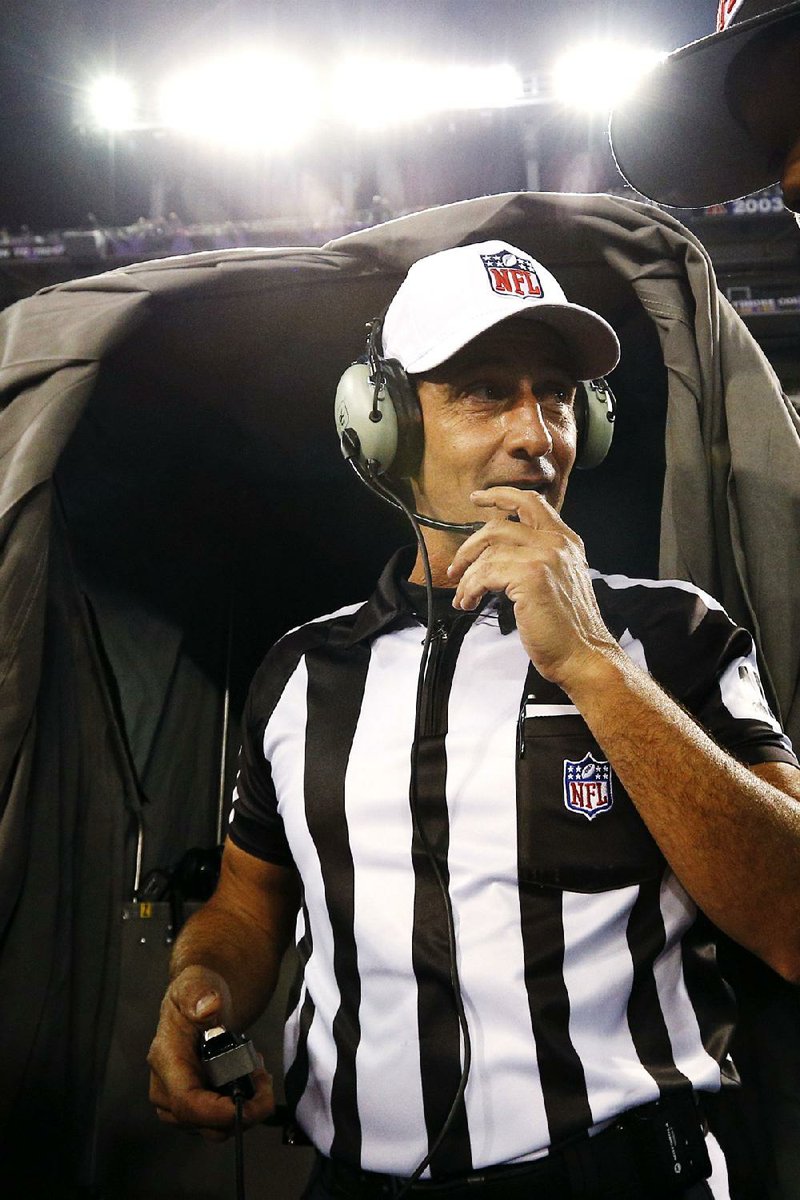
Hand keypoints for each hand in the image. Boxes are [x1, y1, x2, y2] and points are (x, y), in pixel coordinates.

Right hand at [147, 965, 275, 1141]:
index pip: (186, 1102)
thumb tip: (208, 1007)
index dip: (218, 1112)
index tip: (250, 1105)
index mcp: (165, 1059)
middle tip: (262, 1075)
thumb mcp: (197, 982)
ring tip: (257, 1072)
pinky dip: (240, 1106)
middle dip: (242, 1108)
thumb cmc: (197, 990)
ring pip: (214, 1128)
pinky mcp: (193, 1106)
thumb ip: (199, 994)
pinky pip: (218, 1121)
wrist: (201, 997)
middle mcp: (165, 1087)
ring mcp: (178, 1100)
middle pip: (203, 1123)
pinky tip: (248, 1079)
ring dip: (244, 1107)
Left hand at [446, 486, 617, 687]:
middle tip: (455, 567)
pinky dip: (470, 589)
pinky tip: (469, 603)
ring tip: (463, 596)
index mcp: (566, 541)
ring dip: (467, 577)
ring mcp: (545, 556)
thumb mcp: (559, 581)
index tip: (477, 499)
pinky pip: (485, 574)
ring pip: (488, 552)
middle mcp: (557, 543)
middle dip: (469, 546)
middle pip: (498, 526)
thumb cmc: (567, 628)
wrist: (583, 655)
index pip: (530, 502)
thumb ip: (538, 559)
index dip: (500, 496)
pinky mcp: (530, 576)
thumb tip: (495, 556)